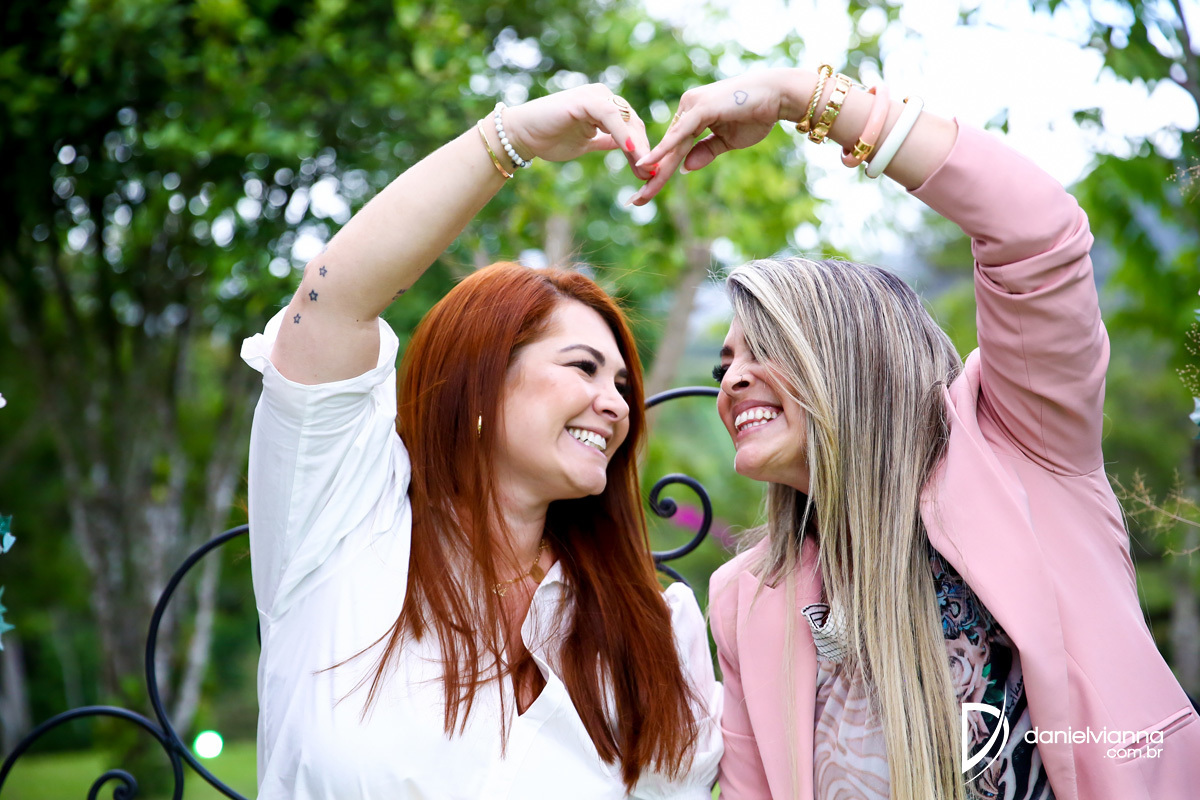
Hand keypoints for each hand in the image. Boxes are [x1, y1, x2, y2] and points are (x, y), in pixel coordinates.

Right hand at [502, 84, 654, 180]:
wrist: (521, 135)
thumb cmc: (550, 138)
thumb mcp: (587, 143)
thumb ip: (607, 141)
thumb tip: (631, 152)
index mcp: (605, 106)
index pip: (633, 127)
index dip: (644, 150)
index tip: (651, 173)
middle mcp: (603, 96)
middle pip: (634, 123)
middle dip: (645, 150)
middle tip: (653, 175)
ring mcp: (594, 95)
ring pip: (626, 119)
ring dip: (638, 145)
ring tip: (645, 167)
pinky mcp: (585, 99)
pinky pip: (610, 116)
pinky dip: (623, 133)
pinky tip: (632, 150)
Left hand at [628, 69, 793, 204]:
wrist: (779, 96)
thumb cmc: (756, 114)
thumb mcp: (727, 141)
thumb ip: (705, 152)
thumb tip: (684, 169)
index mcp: (692, 114)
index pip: (673, 147)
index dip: (660, 170)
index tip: (646, 192)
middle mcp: (688, 106)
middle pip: (668, 148)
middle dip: (653, 176)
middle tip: (636, 201)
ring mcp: (693, 105)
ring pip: (671, 144)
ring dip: (656, 171)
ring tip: (642, 195)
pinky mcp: (701, 107)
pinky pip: (679, 133)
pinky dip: (664, 150)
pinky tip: (648, 165)